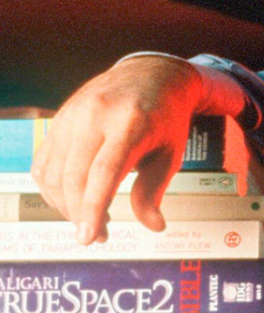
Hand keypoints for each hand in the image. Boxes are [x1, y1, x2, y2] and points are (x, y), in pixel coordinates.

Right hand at [31, 56, 203, 244]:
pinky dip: (54, 190)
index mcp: (129, 123)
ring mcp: (71, 116)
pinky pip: (44, 163)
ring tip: (92, 220)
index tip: (90, 237)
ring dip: (67, 206)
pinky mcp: (57, 121)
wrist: (149, 75)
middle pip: (75, 176)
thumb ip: (155, 190)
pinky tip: (74, 201)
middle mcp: (94, 116)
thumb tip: (154, 226)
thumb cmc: (165, 118)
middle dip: (82, 215)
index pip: (104, 171)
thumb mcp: (171, 154)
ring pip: (53, 173)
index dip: (94, 207)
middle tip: (100, 237)